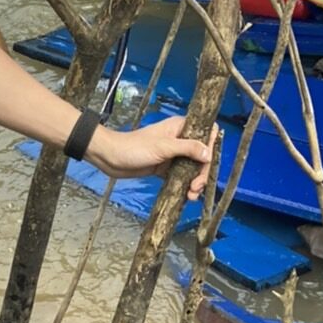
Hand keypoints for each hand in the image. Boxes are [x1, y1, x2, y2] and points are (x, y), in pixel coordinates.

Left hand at [87, 117, 217, 199]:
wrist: (111, 158)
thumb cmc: (134, 147)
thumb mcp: (163, 147)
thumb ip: (188, 148)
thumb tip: (209, 154)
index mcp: (180, 127)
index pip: (207, 132)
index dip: (212, 146)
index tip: (208, 162)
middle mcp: (180, 140)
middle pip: (202, 155)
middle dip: (202, 172)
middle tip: (196, 186)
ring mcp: (173, 154)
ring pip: (193, 168)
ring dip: (195, 181)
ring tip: (191, 195)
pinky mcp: (166, 168)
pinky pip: (182, 177)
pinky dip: (185, 186)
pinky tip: (187, 195)